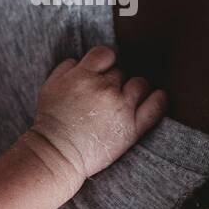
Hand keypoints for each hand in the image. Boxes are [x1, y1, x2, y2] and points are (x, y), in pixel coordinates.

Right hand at [31, 46, 165, 178]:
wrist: (57, 154)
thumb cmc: (51, 121)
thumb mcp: (49, 86)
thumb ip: (66, 67)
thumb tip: (80, 61)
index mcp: (84, 75)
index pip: (105, 54)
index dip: (104, 62)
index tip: (101, 72)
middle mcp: (105, 88)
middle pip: (120, 72)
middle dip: (113, 81)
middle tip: (103, 97)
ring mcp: (121, 108)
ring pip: (140, 84)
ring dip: (133, 89)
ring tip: (123, 101)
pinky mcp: (132, 128)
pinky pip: (155, 107)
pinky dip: (158, 99)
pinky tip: (157, 97)